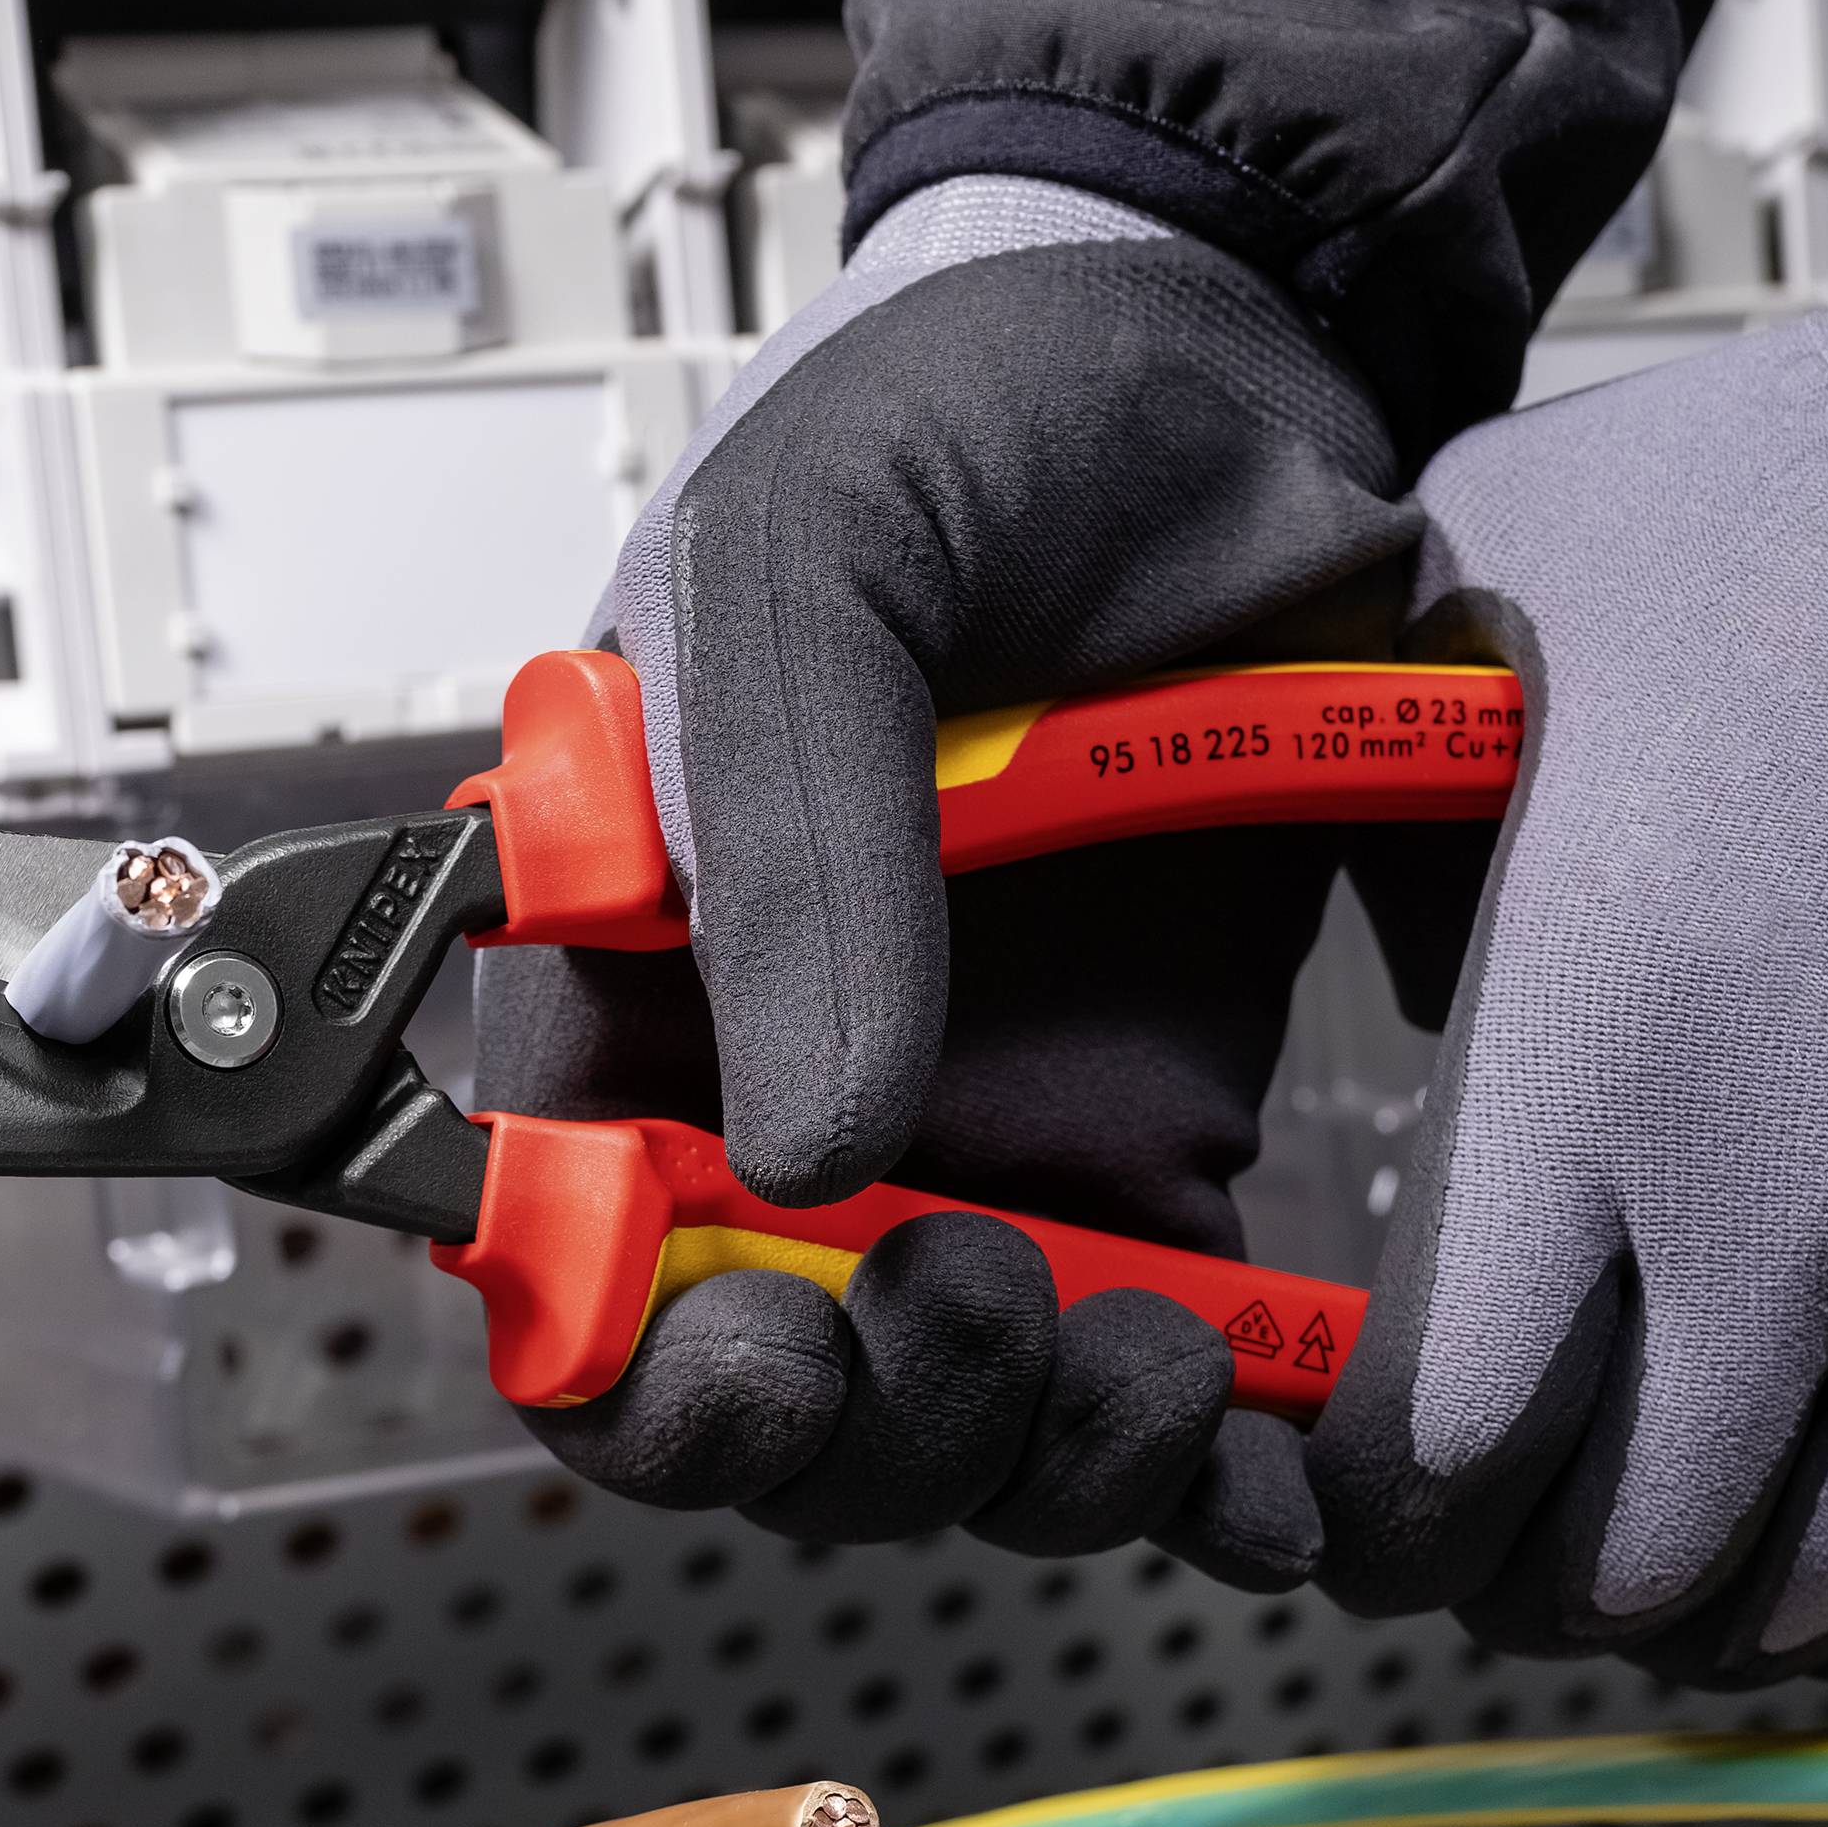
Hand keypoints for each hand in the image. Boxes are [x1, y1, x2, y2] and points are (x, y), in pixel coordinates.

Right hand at [477, 175, 1421, 1585]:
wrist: (1238, 361)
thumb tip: (803, 1144)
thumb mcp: (813, 562)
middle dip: (872, 1434)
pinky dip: (1207, 1465)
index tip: (761, 1349)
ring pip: (967, 1431)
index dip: (641, 1377)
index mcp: (639, 979)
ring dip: (1039, 1456)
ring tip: (1142, 1353)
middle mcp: (793, 1089)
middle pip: (778, 1406)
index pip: (569, 1272)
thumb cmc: (968, 413)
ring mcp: (988, 1138)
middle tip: (980, 1301)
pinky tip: (1259, 1450)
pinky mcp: (1160, 1156)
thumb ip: (777, 834)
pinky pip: (1157, 1381)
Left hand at [1310, 203, 1827, 1682]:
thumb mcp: (1496, 598)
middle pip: (1613, 1556)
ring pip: (1817, 1583)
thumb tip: (1366, 931)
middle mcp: (1775, 1225)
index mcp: (1588, 1087)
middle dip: (1523, 1586)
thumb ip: (1385, 790)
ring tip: (1665, 1579)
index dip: (1372, 1519)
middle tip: (1495, 1553)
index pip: (1436, 1444)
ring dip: (1716, 1612)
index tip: (1355, 1503)